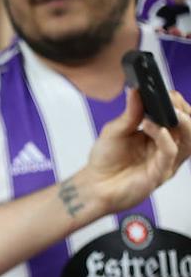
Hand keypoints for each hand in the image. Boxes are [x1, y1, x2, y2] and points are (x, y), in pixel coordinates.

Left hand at [79, 88, 190, 215]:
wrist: (94, 186)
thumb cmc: (105, 160)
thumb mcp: (115, 130)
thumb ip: (130, 113)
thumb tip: (136, 89)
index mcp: (159, 135)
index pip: (179, 116)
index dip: (177, 103)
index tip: (168, 92)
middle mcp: (167, 147)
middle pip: (189, 127)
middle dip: (184, 110)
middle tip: (171, 98)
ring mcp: (166, 161)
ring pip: (188, 139)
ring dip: (181, 122)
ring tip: (169, 109)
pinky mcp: (161, 173)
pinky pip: (170, 152)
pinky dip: (164, 137)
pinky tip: (151, 126)